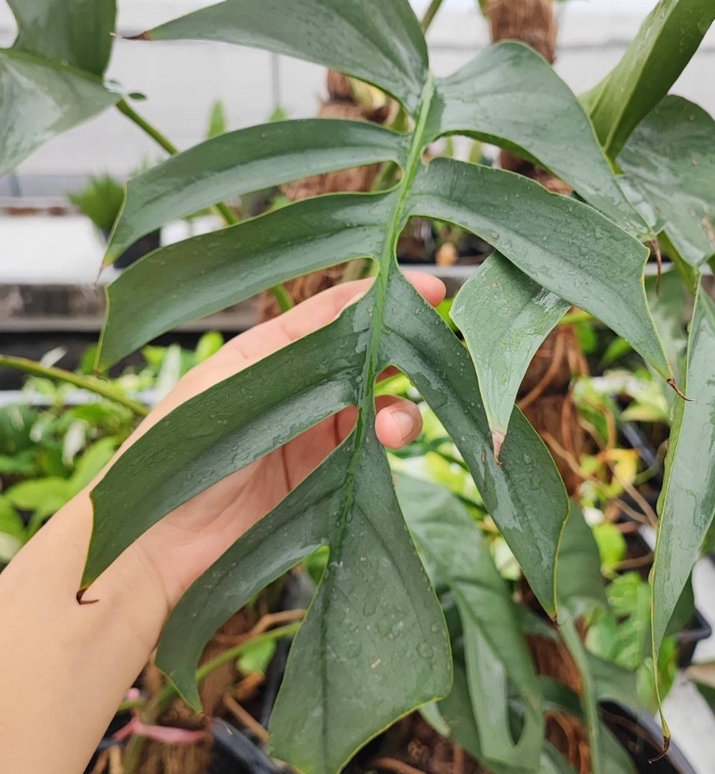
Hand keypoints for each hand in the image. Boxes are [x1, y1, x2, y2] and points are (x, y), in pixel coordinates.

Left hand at [119, 272, 445, 608]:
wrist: (161, 547)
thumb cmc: (180, 454)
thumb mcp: (234, 385)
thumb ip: (296, 349)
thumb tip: (355, 306)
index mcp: (270, 353)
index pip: (333, 313)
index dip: (379, 296)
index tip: (429, 288)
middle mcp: (300, 387)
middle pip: (365, 359)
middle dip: (401, 354)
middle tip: (432, 352)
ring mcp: (315, 434)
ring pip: (377, 406)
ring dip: (398, 410)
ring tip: (393, 429)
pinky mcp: (327, 477)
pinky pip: (372, 453)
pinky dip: (389, 448)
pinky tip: (387, 450)